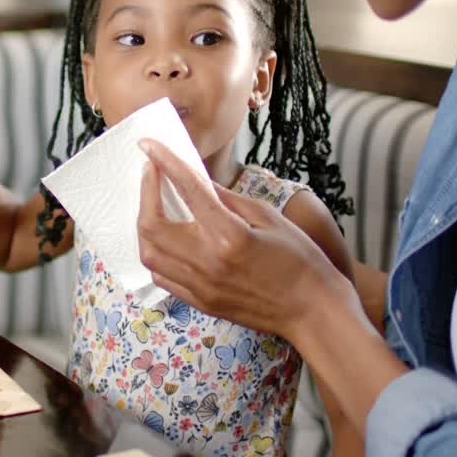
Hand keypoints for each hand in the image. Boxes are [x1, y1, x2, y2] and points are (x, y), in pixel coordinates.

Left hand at [136, 139, 357, 340]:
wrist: (312, 312)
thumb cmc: (299, 259)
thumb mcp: (269, 217)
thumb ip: (227, 198)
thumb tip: (196, 179)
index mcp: (230, 236)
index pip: (187, 191)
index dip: (165, 163)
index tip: (149, 145)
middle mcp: (208, 262)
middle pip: (152, 226)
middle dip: (144, 194)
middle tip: (150, 173)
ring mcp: (201, 286)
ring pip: (149, 254)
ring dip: (144, 225)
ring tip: (153, 204)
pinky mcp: (201, 303)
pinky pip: (161, 277)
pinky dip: (155, 254)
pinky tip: (164, 239)